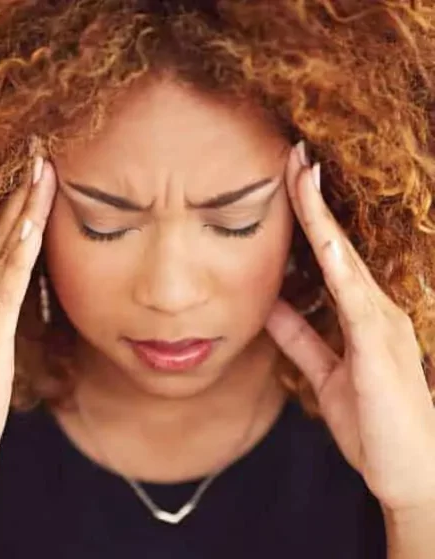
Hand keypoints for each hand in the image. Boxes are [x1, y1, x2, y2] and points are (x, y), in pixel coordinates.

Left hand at [265, 141, 434, 513]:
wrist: (415, 475)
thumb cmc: (374, 425)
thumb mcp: (325, 373)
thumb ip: (300, 339)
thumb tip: (269, 306)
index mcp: (362, 314)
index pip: (328, 254)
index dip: (308, 216)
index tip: (288, 179)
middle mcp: (375, 308)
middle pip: (337, 242)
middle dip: (313, 198)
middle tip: (292, 153)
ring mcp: (381, 323)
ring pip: (344, 256)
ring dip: (320, 213)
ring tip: (300, 171)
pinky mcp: (377, 346)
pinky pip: (352, 296)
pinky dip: (336, 262)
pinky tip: (320, 235)